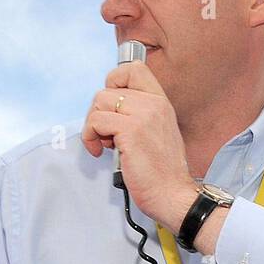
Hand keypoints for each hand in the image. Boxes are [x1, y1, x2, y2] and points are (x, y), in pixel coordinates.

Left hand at [81, 60, 196, 233]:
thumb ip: (137, 115)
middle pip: (107, 89)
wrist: (173, 194)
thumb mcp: (155, 132)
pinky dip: (90, 138)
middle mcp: (154, 104)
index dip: (113, 83)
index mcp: (161, 101)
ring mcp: (143, 116)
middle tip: (106, 135)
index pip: (132, 69)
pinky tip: (101, 152)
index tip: (111, 107)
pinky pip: (96, 121)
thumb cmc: (161, 171)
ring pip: (98, 103)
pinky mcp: (130, 131)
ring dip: (93, 126)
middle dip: (97, 113)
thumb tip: (107, 108)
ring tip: (105, 145)